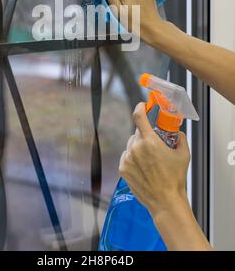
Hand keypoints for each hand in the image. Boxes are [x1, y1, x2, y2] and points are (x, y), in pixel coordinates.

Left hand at [119, 102, 189, 218]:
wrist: (165, 201)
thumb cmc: (175, 178)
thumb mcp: (184, 154)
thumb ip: (180, 137)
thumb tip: (177, 131)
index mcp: (150, 141)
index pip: (138, 116)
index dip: (140, 107)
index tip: (143, 106)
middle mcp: (136, 148)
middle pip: (137, 132)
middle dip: (145, 135)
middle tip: (154, 144)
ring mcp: (128, 158)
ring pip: (131, 144)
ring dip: (138, 147)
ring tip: (150, 160)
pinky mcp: (123, 168)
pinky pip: (127, 155)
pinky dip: (133, 157)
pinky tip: (143, 167)